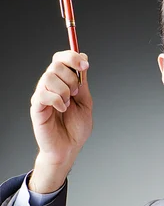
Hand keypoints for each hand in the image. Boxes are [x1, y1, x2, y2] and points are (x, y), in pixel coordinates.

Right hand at [29, 50, 92, 171]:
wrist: (69, 148)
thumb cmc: (76, 129)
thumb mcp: (85, 102)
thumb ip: (82, 83)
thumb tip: (82, 59)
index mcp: (62, 82)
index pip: (61, 59)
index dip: (72, 57)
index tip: (85, 65)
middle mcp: (50, 86)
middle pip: (55, 64)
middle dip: (71, 77)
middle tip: (76, 93)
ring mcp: (42, 95)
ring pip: (49, 77)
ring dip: (64, 90)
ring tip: (68, 104)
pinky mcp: (36, 107)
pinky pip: (43, 94)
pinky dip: (57, 100)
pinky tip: (62, 109)